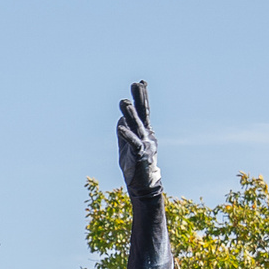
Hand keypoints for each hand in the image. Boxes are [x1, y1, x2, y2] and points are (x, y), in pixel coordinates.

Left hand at [116, 79, 160, 197]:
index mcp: (144, 133)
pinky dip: (126, 135)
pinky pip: (133, 144)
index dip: (142, 97)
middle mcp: (147, 136)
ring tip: (124, 101)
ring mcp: (145, 145)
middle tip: (135, 84)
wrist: (143, 186)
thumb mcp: (126, 146)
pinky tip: (120, 127)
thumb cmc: (135, 166)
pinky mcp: (140, 156)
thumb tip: (121, 119)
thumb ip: (124, 132)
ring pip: (136, 127)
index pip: (143, 112)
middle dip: (139, 99)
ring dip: (130, 114)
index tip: (141, 82)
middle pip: (142, 115)